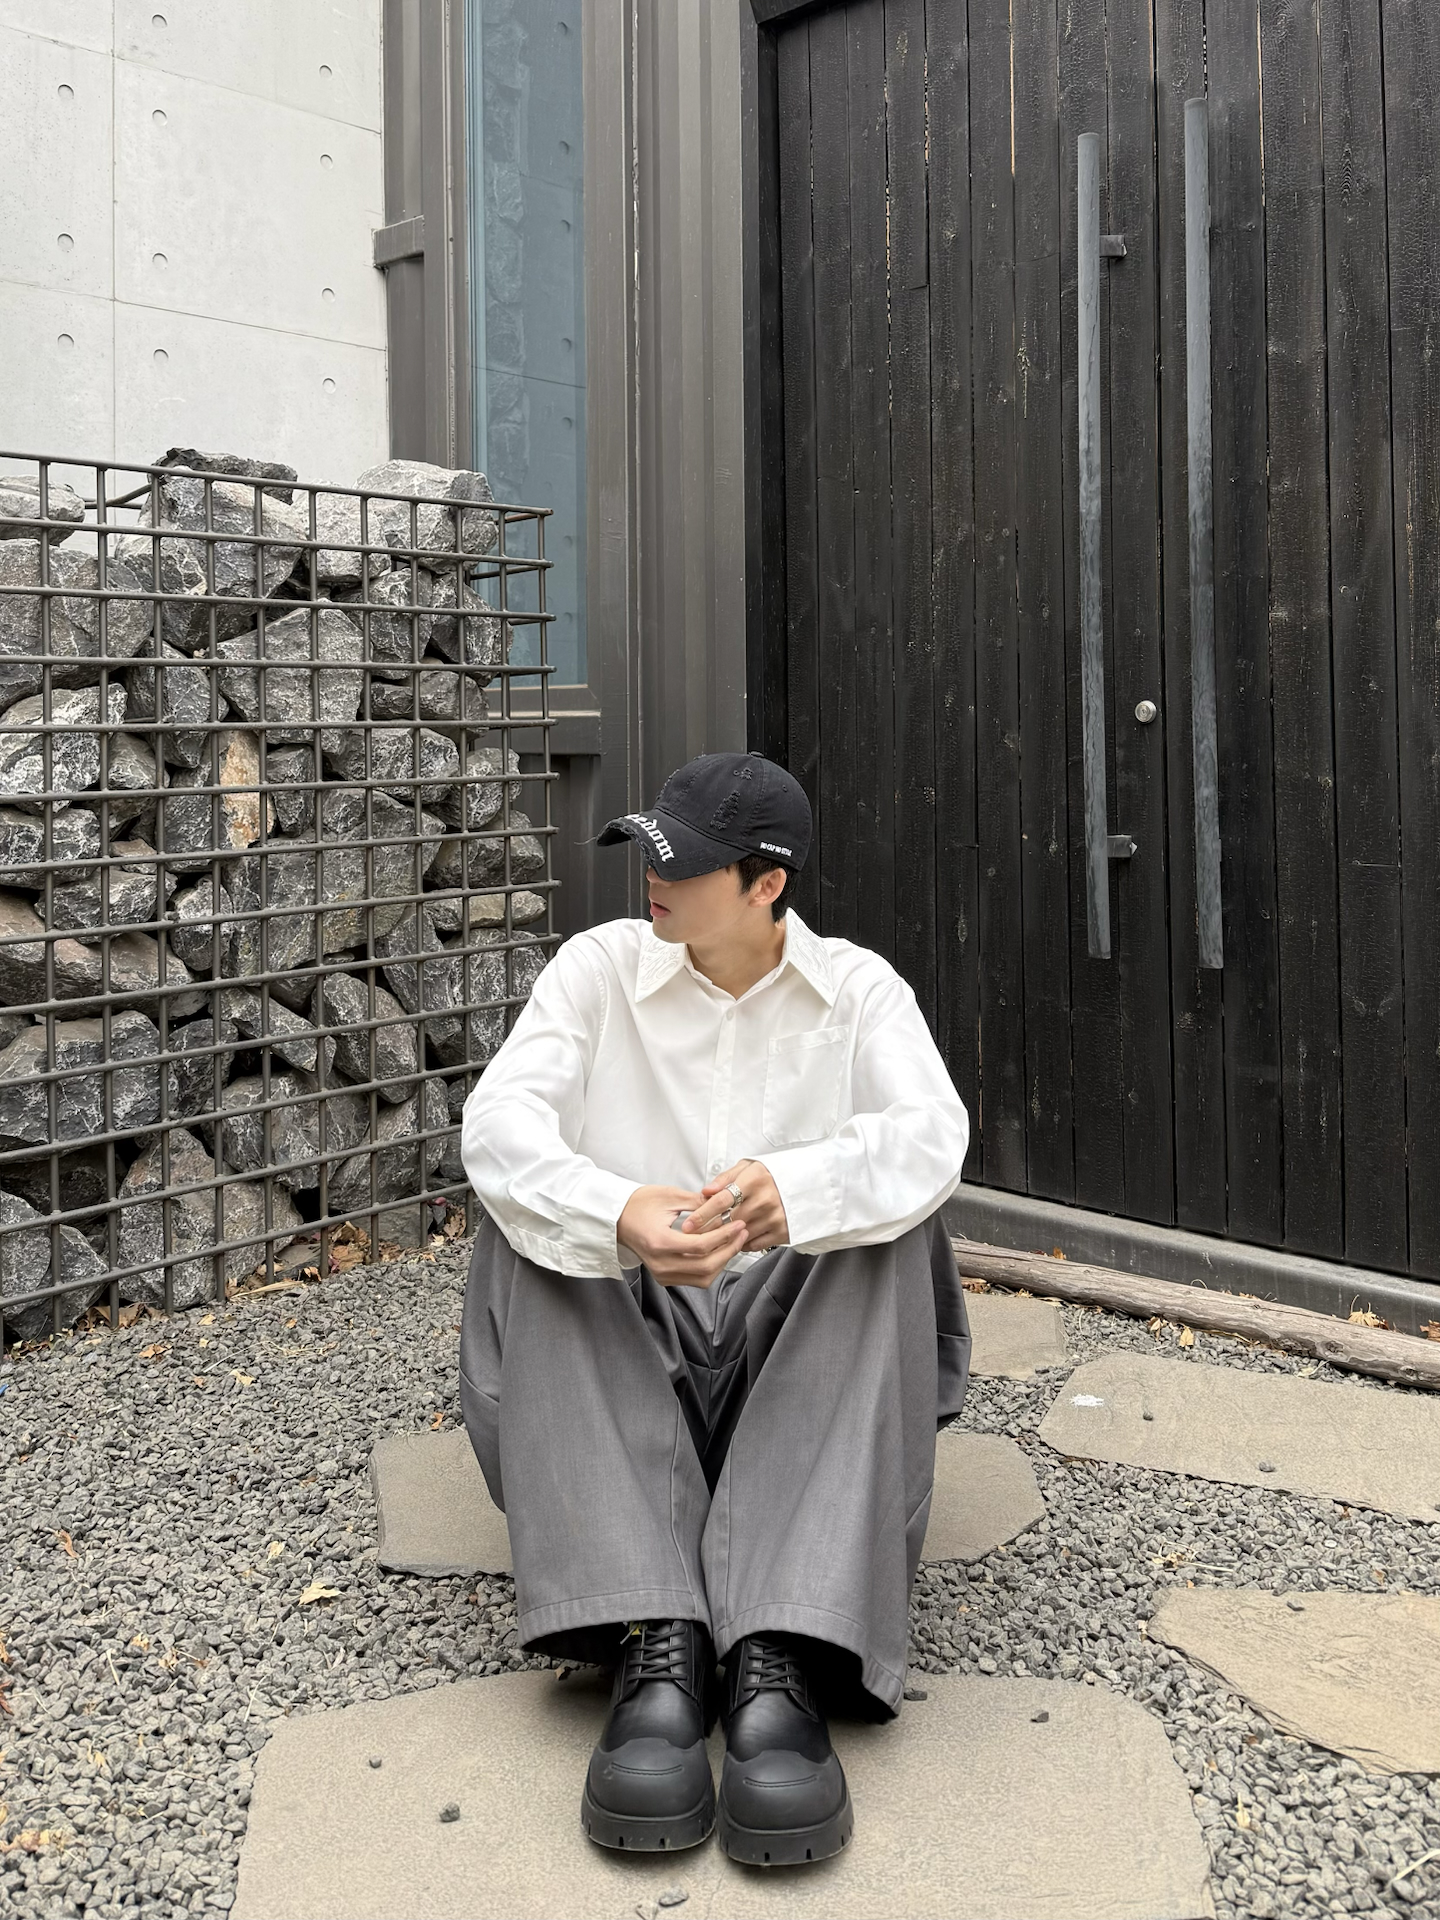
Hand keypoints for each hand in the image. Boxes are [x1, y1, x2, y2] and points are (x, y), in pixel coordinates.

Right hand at [617, 1184, 747, 1288]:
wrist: (616, 1219)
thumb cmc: (637, 1205)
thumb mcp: (669, 1196)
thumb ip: (698, 1203)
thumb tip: (724, 1205)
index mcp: (659, 1242)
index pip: (701, 1246)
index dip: (724, 1236)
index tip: (738, 1224)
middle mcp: (660, 1263)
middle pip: (705, 1266)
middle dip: (729, 1250)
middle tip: (741, 1233)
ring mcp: (661, 1273)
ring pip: (703, 1278)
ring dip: (722, 1261)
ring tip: (733, 1242)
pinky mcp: (664, 1277)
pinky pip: (694, 1279)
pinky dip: (710, 1267)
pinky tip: (718, 1251)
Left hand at [684, 1159, 788, 1252]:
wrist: (806, 1183)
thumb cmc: (772, 1175)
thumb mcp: (748, 1167)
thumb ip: (725, 1178)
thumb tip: (706, 1191)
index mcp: (755, 1180)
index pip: (721, 1201)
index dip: (702, 1214)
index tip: (689, 1225)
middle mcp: (765, 1199)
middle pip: (728, 1221)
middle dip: (708, 1229)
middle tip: (696, 1234)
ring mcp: (774, 1217)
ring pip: (739, 1234)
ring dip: (725, 1237)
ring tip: (718, 1234)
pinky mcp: (782, 1231)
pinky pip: (754, 1244)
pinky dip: (743, 1243)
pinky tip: (740, 1235)